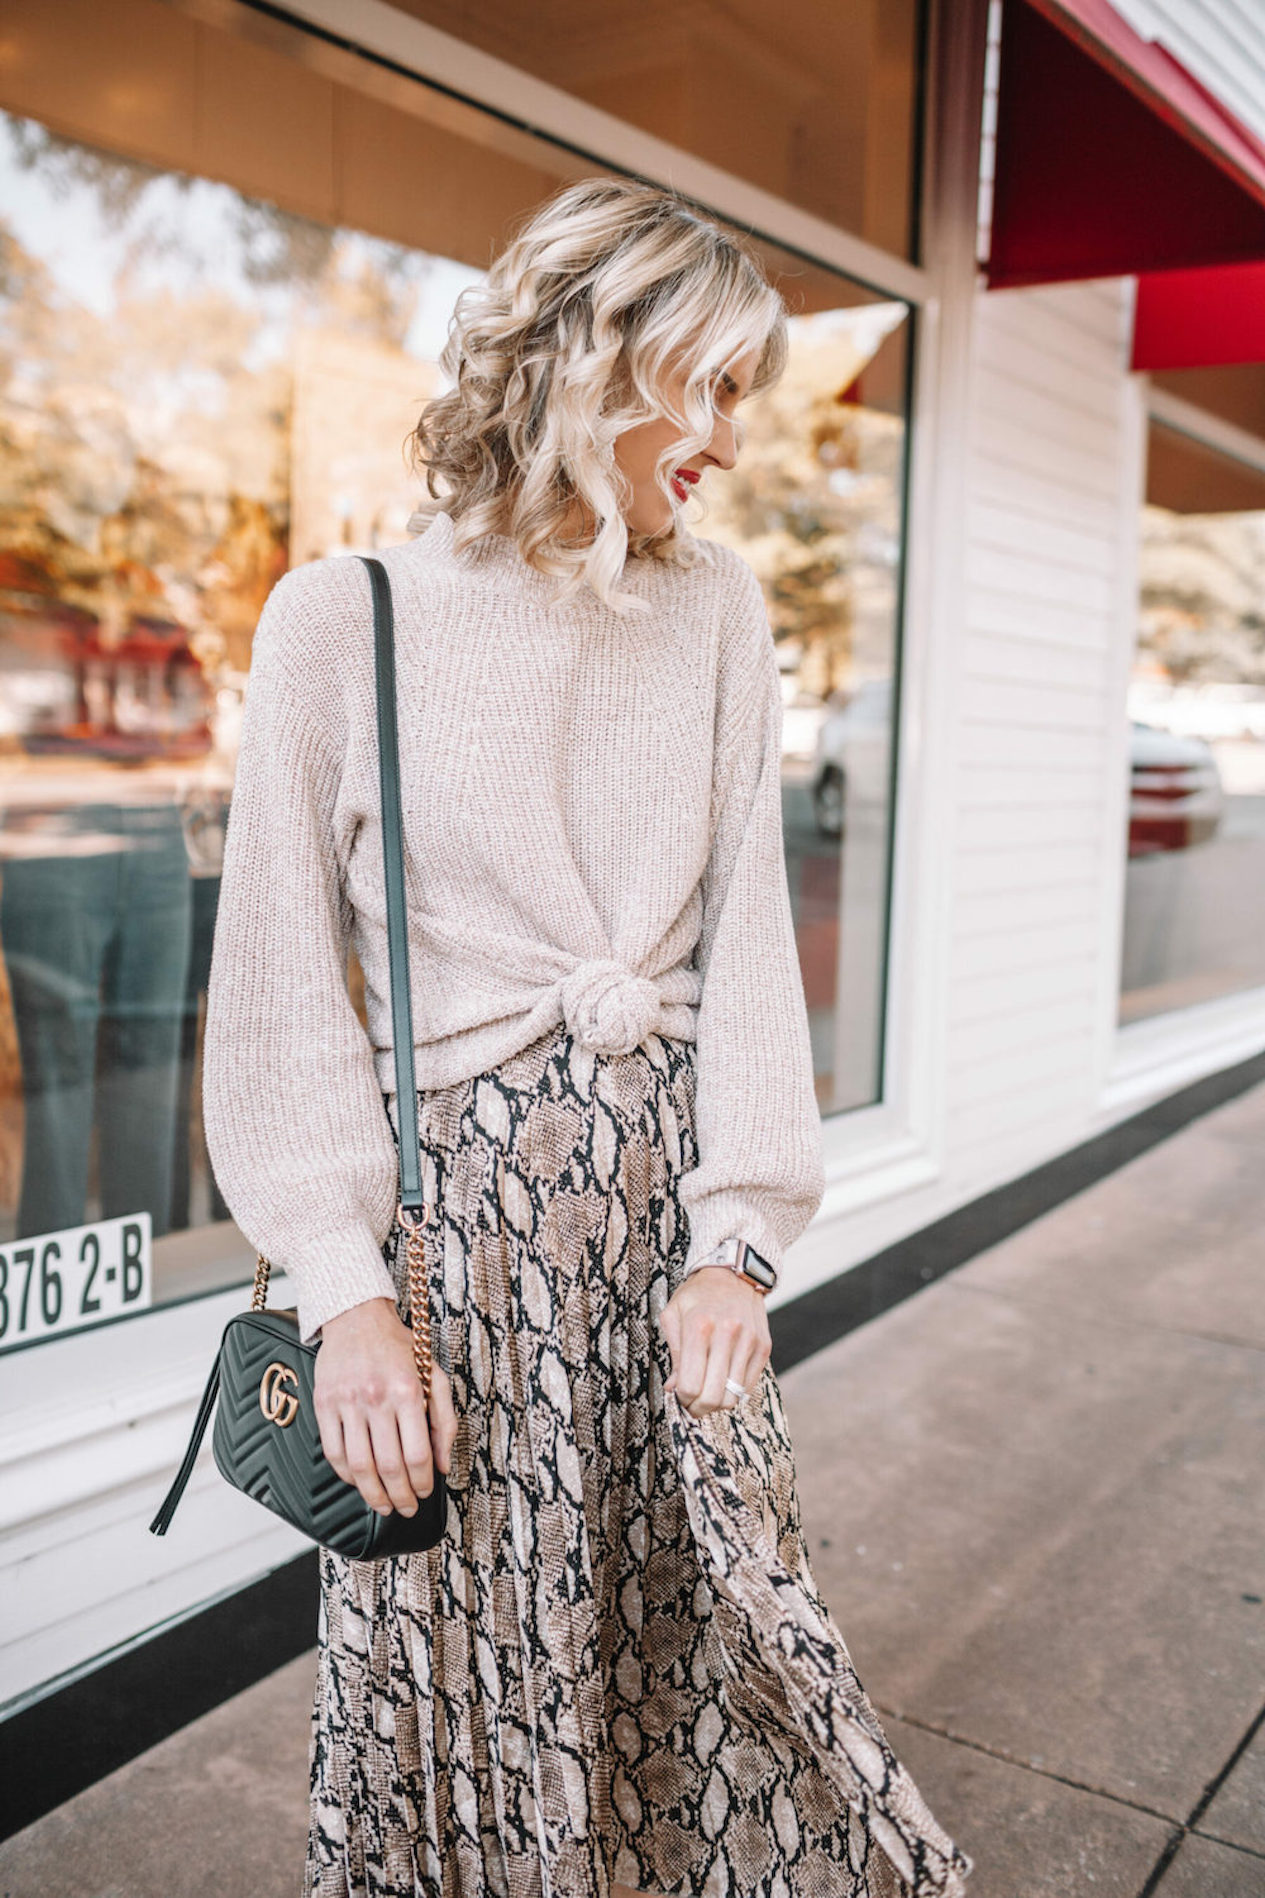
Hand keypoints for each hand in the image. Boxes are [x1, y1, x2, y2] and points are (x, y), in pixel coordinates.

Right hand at [314, 1297, 456, 1516]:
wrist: (358, 1316)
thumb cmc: (400, 1346)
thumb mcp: (435, 1375)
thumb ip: (445, 1420)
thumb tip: (444, 1465)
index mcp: (408, 1391)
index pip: (418, 1454)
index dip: (423, 1483)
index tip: (426, 1492)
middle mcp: (377, 1398)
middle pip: (390, 1466)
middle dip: (401, 1496)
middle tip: (406, 1508)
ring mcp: (348, 1402)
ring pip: (360, 1465)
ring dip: (372, 1494)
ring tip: (383, 1506)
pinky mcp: (324, 1404)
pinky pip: (333, 1451)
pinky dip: (346, 1475)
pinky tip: (358, 1482)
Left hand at [657, 1267, 770, 1418]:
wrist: (733, 1273)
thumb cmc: (697, 1295)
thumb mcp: (673, 1315)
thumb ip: (673, 1353)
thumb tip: (673, 1388)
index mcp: (699, 1326)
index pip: (690, 1384)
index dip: (682, 1398)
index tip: (679, 1395)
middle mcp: (726, 1334)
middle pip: (712, 1396)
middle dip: (698, 1408)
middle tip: (692, 1405)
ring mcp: (749, 1341)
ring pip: (733, 1397)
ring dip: (717, 1404)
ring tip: (707, 1394)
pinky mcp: (764, 1346)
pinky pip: (748, 1386)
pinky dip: (734, 1392)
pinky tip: (723, 1382)